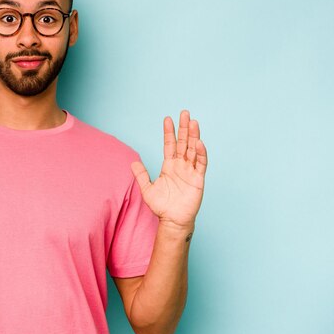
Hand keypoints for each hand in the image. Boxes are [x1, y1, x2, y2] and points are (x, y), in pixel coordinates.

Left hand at [131, 110, 207, 228]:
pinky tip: (199, 143)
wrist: (172, 221)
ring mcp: (190, 171)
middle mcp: (181, 166)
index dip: (169, 132)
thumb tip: (132, 162)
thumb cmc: (161, 207)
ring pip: (193, 150)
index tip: (167, 118)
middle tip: (184, 113)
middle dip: (184, 128)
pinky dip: (201, 153)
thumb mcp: (147, 189)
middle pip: (183, 143)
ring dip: (193, 136)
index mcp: (169, 166)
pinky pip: (200, 164)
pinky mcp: (198, 179)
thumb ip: (141, 175)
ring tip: (193, 122)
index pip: (170, 145)